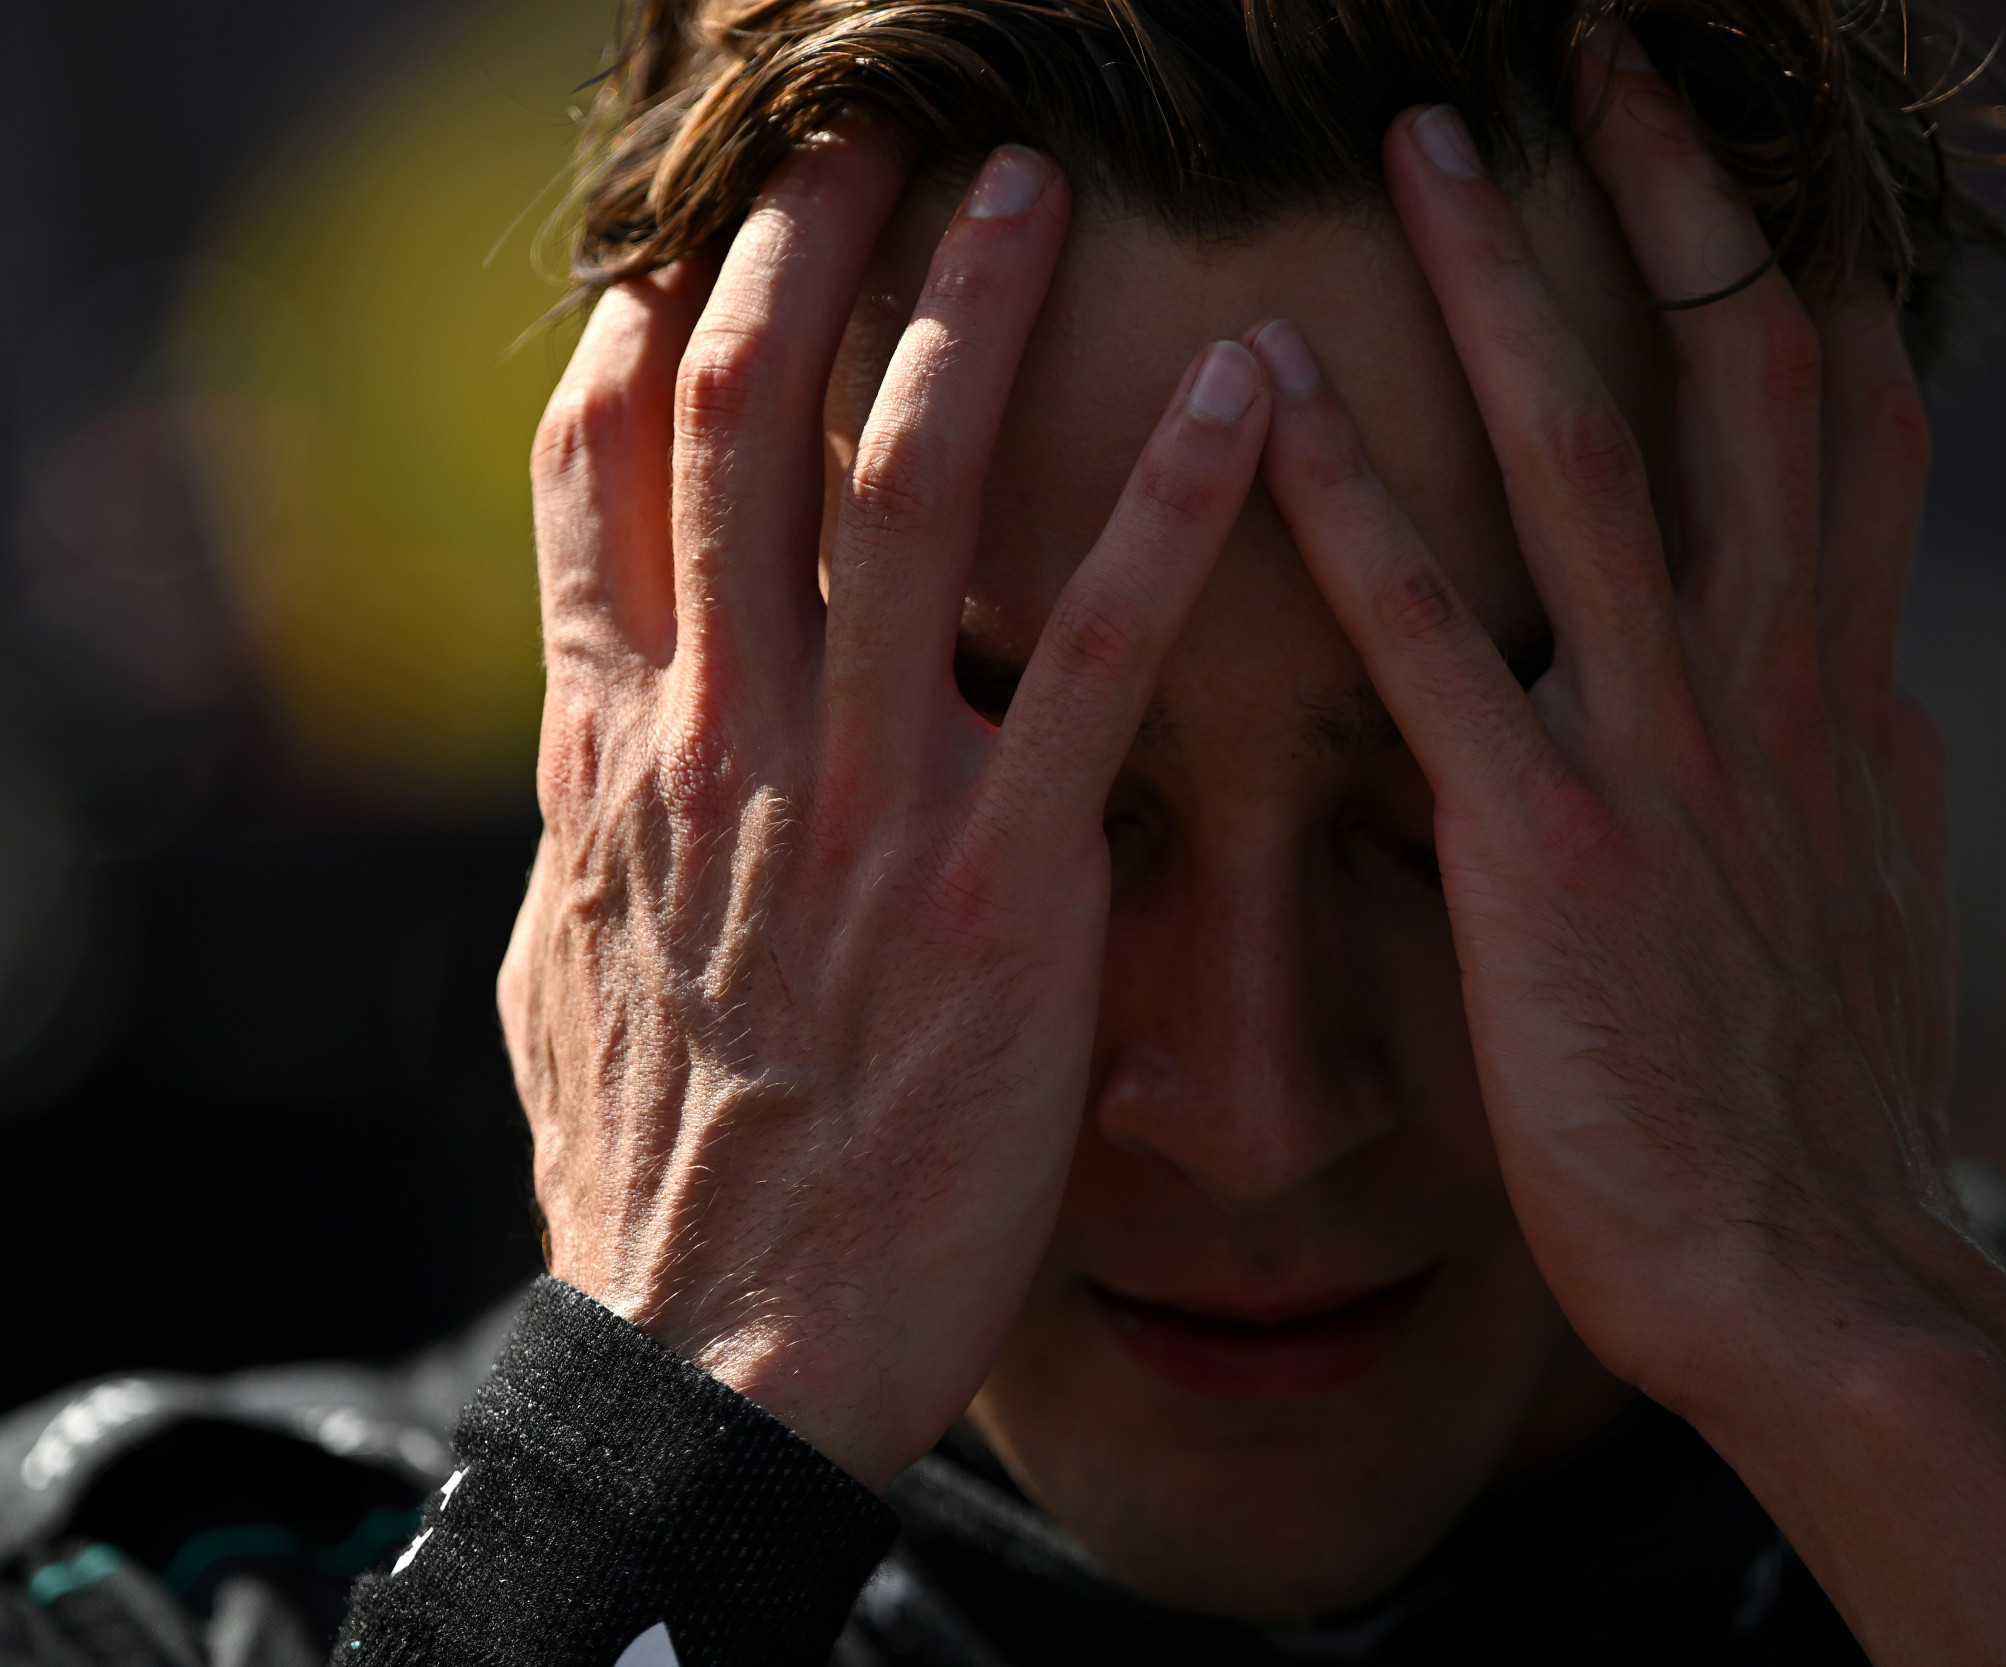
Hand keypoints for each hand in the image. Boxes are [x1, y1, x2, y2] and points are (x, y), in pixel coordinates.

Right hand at [500, 130, 1272, 1488]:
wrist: (731, 1345)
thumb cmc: (658, 1169)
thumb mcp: (568, 966)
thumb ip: (590, 812)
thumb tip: (593, 714)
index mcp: (614, 748)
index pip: (601, 473)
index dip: (648, 331)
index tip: (697, 237)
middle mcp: (723, 734)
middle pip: (745, 422)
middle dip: (802, 252)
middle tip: (868, 131)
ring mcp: (861, 794)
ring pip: (901, 489)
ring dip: (971, 317)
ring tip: (1037, 186)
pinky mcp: (1005, 874)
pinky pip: (1096, 648)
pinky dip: (1168, 505)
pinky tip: (1243, 393)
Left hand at [1247, 32, 2005, 1666]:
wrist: (1809, 1273)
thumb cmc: (1815, 1100)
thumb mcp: (1872, 895)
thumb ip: (1849, 762)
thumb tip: (1862, 670)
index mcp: (1846, 690)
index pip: (1846, 424)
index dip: (1796, 270)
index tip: (1737, 160)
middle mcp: (1774, 684)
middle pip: (1745, 380)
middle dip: (1684, 201)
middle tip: (1607, 54)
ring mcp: (1667, 754)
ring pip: (1595, 462)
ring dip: (1512, 289)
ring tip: (1430, 144)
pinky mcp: (1549, 845)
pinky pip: (1443, 643)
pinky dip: (1357, 511)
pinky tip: (1267, 400)